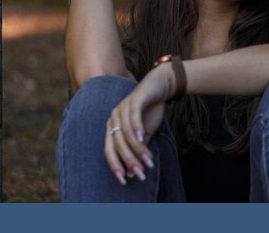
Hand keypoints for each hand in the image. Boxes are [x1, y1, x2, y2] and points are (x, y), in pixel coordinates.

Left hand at [104, 63, 173, 184]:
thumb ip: (138, 150)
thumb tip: (131, 173)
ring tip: (149, 160)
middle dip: (129, 160)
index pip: (109, 150)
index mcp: (112, 127)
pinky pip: (133, 116)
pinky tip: (143, 137)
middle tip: (140, 173)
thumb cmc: (150, 111)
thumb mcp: (144, 134)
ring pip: (126, 133)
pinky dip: (137, 128)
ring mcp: (122, 108)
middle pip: (117, 144)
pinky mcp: (134, 100)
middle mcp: (113, 118)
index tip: (123, 180)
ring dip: (138, 149)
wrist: (159, 87)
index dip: (115, 165)